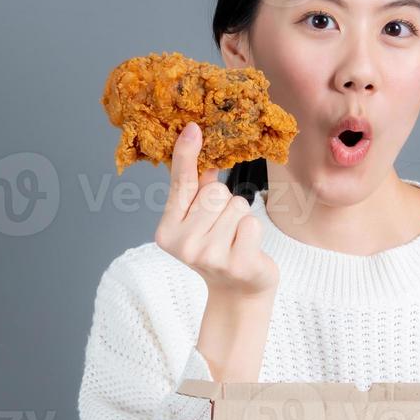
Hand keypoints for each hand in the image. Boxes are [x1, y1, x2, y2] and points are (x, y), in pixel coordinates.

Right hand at [155, 121, 277, 299]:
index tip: (193, 128)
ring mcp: (208, 256)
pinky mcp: (235, 263)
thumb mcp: (198, 220)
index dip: (187, 154)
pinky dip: (253, 232)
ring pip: (235, 204)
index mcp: (166, 231)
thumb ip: (195, 188)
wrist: (237, 291)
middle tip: (222, 229)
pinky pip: (251, 223)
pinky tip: (244, 250)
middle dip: (224, 204)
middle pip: (215, 191)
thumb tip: (196, 140)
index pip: (180, 185)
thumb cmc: (218, 248)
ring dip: (240, 218)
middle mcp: (182, 245)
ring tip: (233, 240)